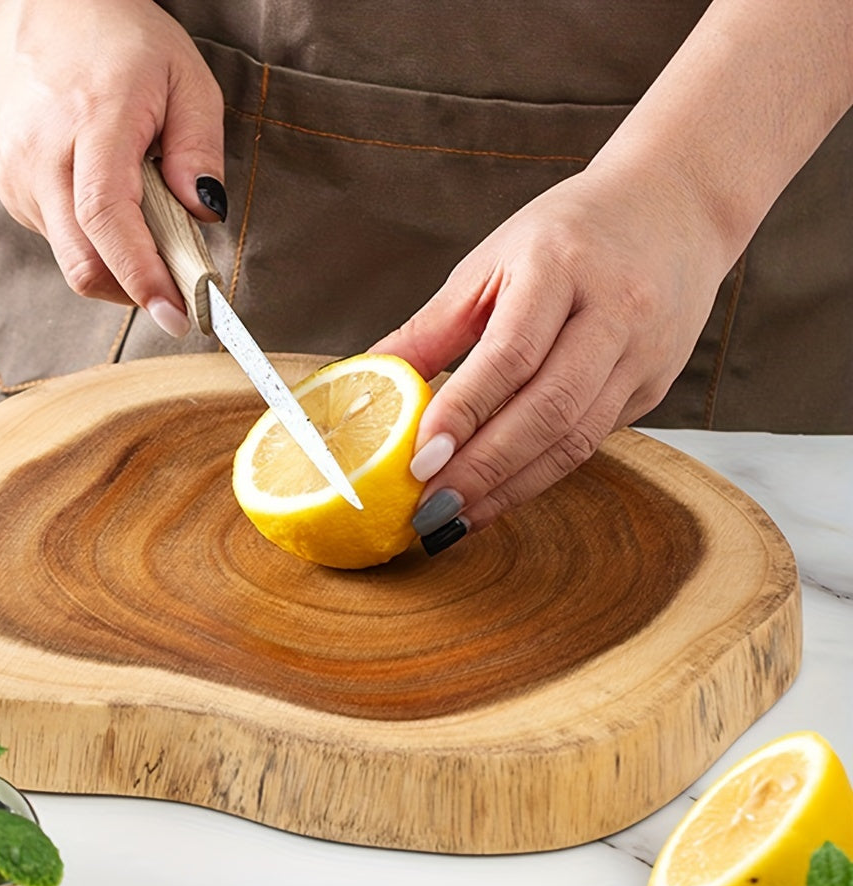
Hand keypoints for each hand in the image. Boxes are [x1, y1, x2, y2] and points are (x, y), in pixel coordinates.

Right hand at [0, 0, 225, 334]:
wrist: (36, 7)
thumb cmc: (117, 37)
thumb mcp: (184, 75)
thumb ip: (200, 148)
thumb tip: (204, 215)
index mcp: (90, 121)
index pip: (107, 219)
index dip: (142, 276)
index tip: (175, 314)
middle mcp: (42, 156)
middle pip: (83, 262)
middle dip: (134, 291)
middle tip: (177, 296)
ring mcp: (19, 177)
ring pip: (73, 260)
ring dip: (118, 265)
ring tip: (148, 221)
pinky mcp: (13, 190)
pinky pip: (62, 241)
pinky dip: (97, 243)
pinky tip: (113, 204)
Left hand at [373, 162, 733, 544]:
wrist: (676, 207)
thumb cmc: (568, 234)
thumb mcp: (492, 261)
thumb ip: (431, 327)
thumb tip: (369, 377)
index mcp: (561, 265)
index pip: (510, 353)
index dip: (463, 412)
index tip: (419, 460)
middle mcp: (614, 309)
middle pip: (549, 408)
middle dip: (484, 469)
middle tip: (430, 510)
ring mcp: (643, 352)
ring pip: (576, 438)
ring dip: (511, 488)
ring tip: (456, 518)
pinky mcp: (654, 386)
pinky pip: (591, 441)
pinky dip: (539, 475)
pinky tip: (497, 495)